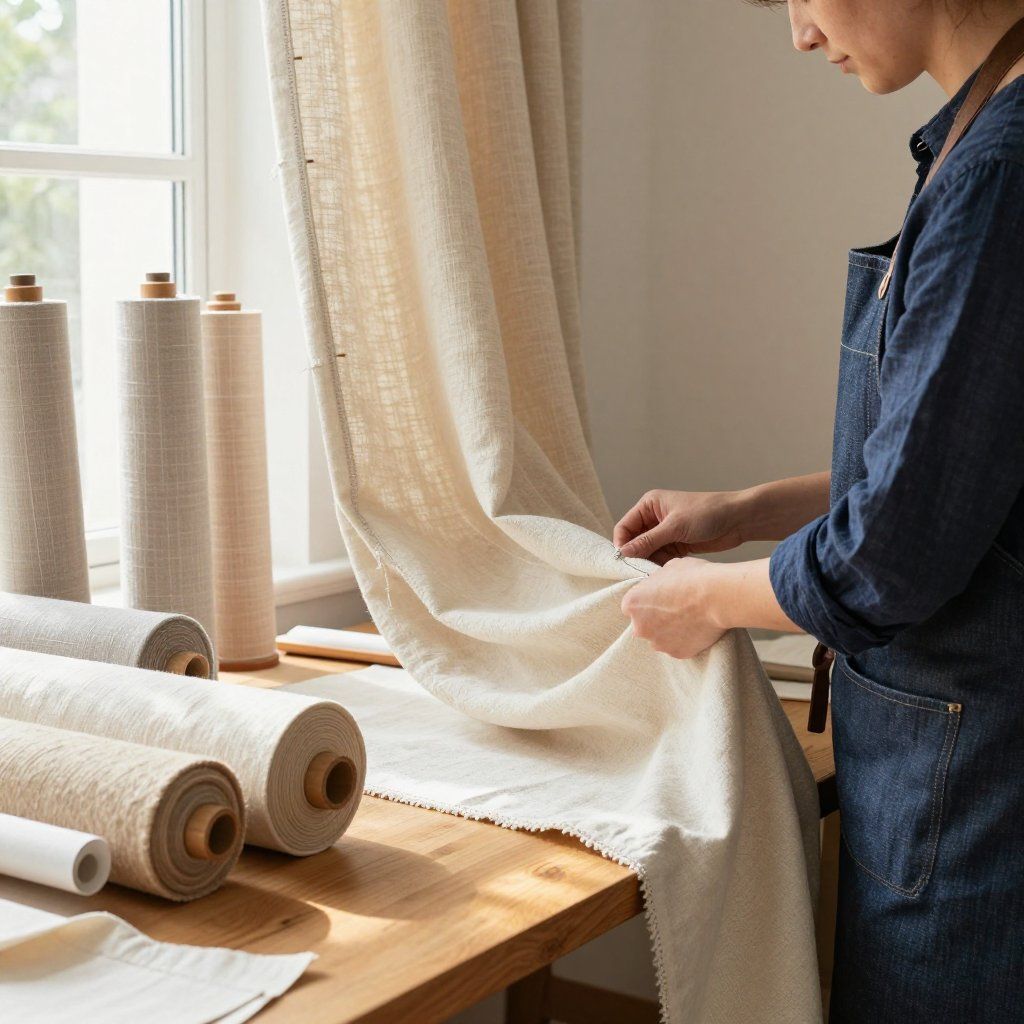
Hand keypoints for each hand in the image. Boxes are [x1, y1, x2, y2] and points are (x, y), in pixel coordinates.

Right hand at [613, 489, 747, 564]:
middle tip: (638, 572)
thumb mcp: (675, 527)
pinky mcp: (676, 544)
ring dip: (649, 563)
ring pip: (647, 552)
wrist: (738, 520)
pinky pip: (660, 557)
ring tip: (653, 574)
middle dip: (636, 556)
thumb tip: (623, 553)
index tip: (624, 562)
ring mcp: (665, 532)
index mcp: (649, 505)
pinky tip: (663, 574)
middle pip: (634, 541)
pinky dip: (660, 565)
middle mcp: (654, 518)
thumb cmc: (707, 513)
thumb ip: (648, 541)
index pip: (625, 527)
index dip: (622, 544)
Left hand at [620, 557, 727, 658]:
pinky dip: (685, 640)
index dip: (647, 601)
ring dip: (670, 631)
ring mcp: (658, 643)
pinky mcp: (677, 653)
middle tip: (676, 609)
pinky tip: (697, 628)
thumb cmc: (692, 577)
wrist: (716, 596)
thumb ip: (657, 582)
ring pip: (660, 638)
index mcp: (632, 604)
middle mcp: (640, 627)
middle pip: (644, 624)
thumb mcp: (668, 568)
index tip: (660, 598)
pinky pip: (678, 647)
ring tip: (689, 619)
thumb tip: (661, 586)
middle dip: (656, 619)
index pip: (633, 605)